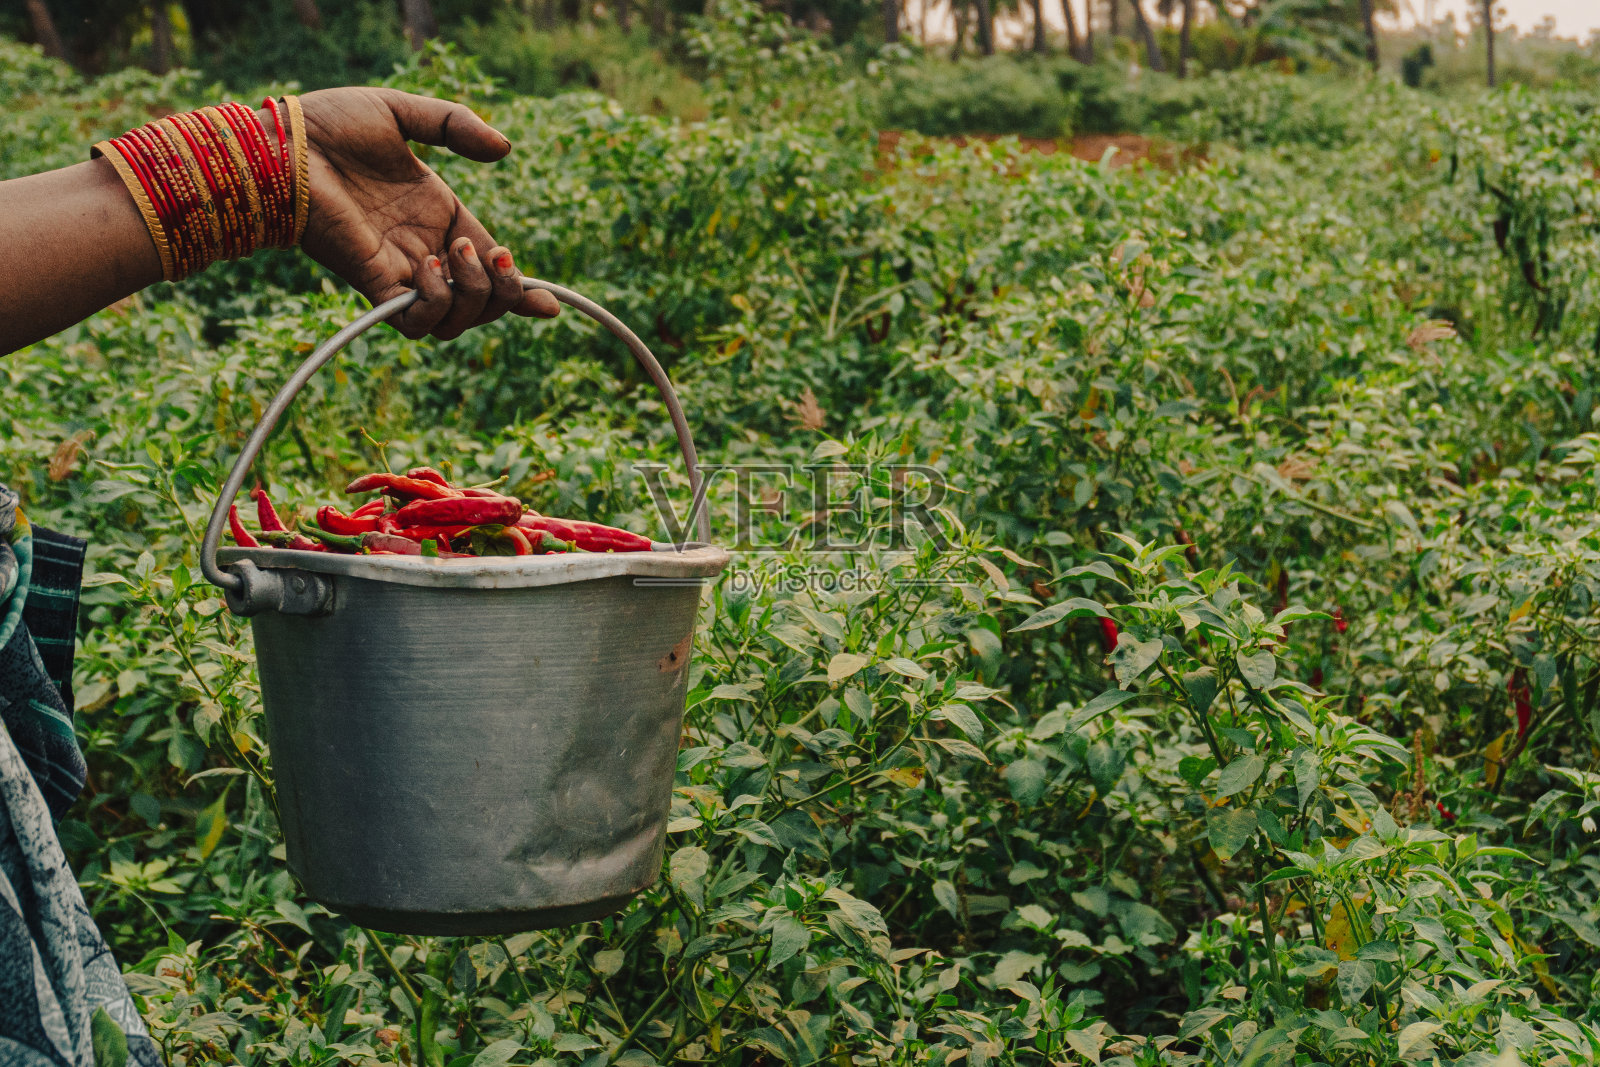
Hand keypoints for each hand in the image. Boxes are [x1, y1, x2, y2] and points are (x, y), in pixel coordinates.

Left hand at [294, 87, 558, 339]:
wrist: (281, 144)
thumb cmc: (331, 126)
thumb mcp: (402, 113)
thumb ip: (455, 124)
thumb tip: (504, 150)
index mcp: (439, 220)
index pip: (491, 272)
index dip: (521, 293)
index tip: (549, 305)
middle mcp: (425, 254)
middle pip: (481, 307)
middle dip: (503, 292)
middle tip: (490, 252)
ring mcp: (400, 274)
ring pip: (454, 323)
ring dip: (471, 296)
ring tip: (454, 253)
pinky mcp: (374, 285)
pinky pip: (416, 323)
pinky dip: (433, 304)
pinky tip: (427, 266)